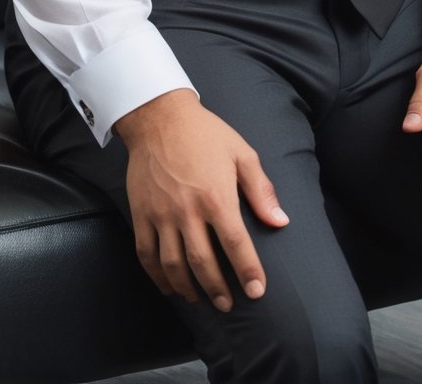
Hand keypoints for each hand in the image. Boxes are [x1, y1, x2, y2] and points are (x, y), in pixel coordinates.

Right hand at [114, 89, 288, 309]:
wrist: (159, 117)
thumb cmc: (205, 134)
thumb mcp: (241, 153)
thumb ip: (261, 190)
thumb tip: (280, 221)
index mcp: (216, 196)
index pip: (236, 244)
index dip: (248, 271)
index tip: (257, 291)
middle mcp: (187, 210)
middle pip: (203, 262)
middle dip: (219, 289)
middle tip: (229, 304)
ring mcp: (161, 215)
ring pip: (173, 265)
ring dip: (188, 288)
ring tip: (201, 300)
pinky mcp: (141, 214)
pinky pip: (146, 255)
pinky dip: (157, 277)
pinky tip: (169, 286)